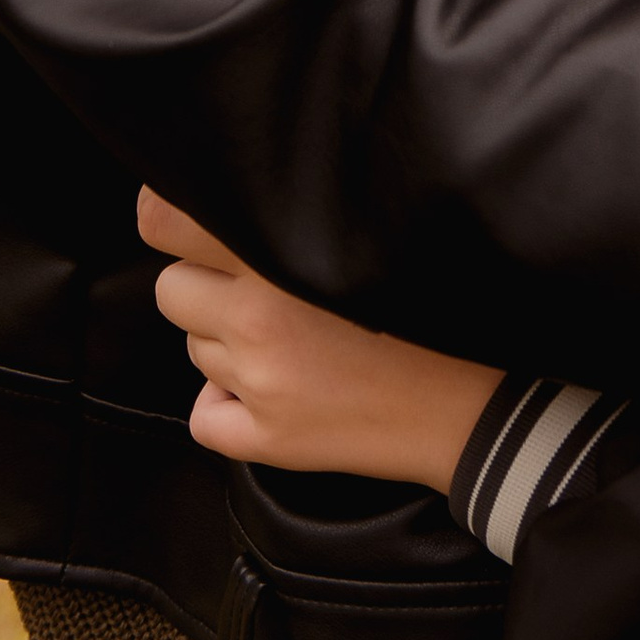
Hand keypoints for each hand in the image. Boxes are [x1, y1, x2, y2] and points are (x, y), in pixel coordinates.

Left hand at [138, 188, 500, 492]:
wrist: (473, 397)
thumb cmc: (427, 305)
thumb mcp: (365, 233)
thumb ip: (292, 213)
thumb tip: (220, 201)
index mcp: (280, 252)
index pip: (166, 220)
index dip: (165, 217)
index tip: (182, 222)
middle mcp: (258, 315)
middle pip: (171, 288)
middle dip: (205, 288)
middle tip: (259, 293)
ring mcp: (258, 380)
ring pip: (193, 349)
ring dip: (226, 345)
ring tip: (294, 343)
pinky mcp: (265, 438)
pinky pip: (204, 416)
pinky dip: (229, 409)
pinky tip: (279, 394)